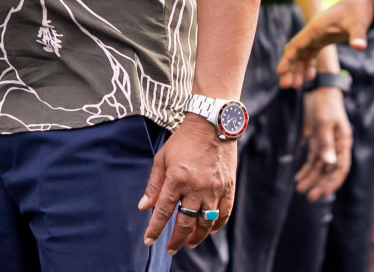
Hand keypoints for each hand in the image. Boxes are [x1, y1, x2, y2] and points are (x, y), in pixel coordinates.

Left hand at [138, 117, 235, 253]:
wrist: (212, 125)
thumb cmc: (183, 140)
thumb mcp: (162, 158)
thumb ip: (154, 184)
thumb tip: (144, 207)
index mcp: (177, 179)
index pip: (164, 211)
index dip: (155, 228)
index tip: (149, 240)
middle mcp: (196, 187)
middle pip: (185, 222)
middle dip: (175, 239)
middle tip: (170, 249)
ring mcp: (214, 189)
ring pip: (205, 222)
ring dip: (196, 236)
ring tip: (188, 242)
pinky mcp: (228, 188)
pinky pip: (223, 213)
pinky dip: (217, 225)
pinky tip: (210, 230)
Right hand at [278, 0, 373, 88]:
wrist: (361, 2)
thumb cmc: (359, 11)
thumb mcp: (359, 23)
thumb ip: (358, 36)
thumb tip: (360, 47)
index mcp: (315, 28)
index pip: (296, 45)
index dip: (288, 59)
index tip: (280, 72)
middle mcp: (312, 32)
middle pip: (295, 51)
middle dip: (289, 68)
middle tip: (285, 86)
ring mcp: (317, 36)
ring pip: (302, 54)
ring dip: (297, 69)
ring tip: (295, 86)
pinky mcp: (323, 39)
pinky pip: (311, 54)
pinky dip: (309, 65)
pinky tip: (310, 78)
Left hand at [295, 86, 351, 200]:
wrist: (320, 90)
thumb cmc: (325, 105)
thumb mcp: (325, 123)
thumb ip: (326, 143)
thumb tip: (329, 164)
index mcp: (343, 144)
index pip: (341, 169)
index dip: (332, 182)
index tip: (322, 193)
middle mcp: (337, 147)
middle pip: (330, 171)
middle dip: (319, 184)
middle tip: (309, 197)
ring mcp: (327, 145)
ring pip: (320, 167)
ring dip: (310, 178)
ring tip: (299, 189)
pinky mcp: (317, 141)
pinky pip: (313, 159)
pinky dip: (306, 169)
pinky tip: (298, 178)